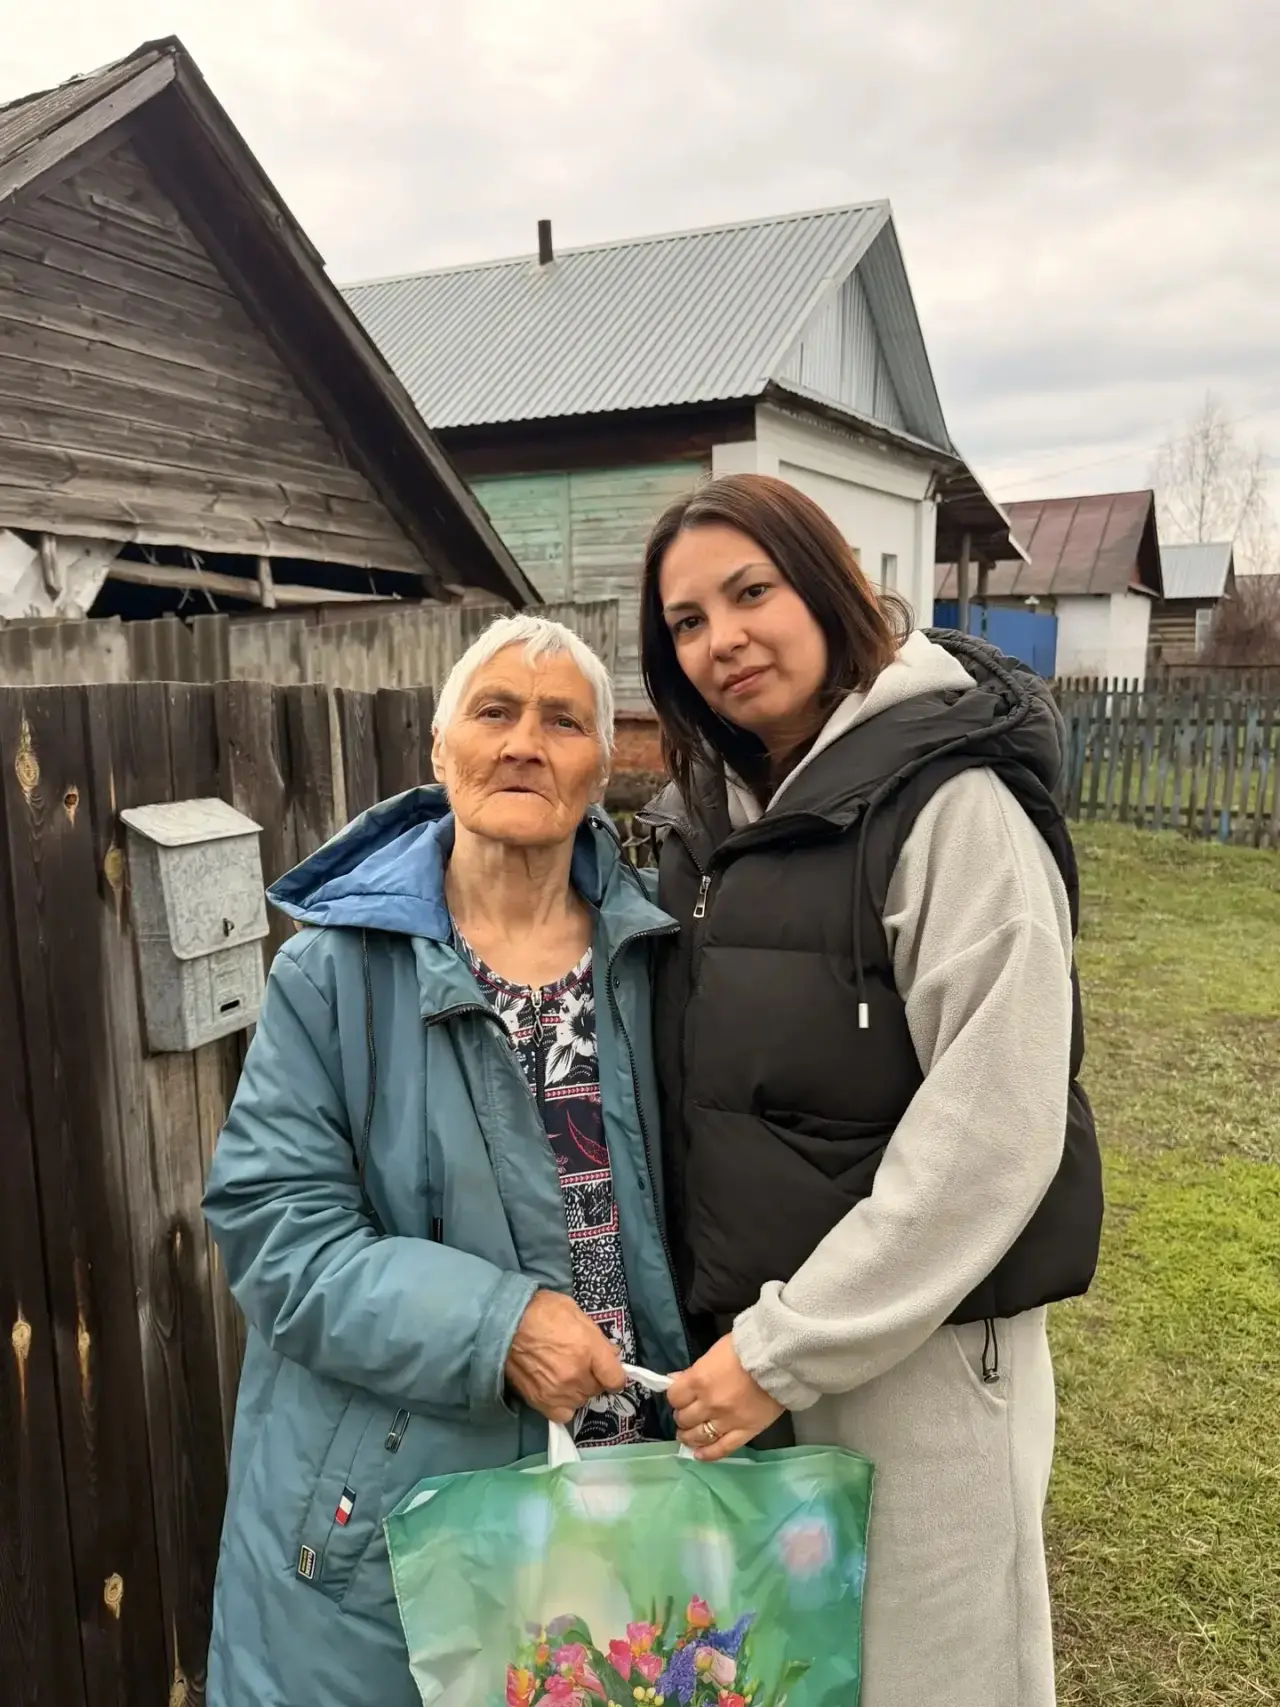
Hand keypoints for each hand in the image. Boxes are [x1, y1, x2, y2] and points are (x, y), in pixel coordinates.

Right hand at [505, 1290, 625, 1423]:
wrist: (505, 1322)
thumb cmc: (541, 1311)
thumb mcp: (575, 1313)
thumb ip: (596, 1336)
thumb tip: (609, 1353)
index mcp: (589, 1349)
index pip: (616, 1379)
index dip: (615, 1376)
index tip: (609, 1372)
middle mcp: (577, 1375)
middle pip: (597, 1390)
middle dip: (592, 1378)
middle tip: (579, 1364)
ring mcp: (558, 1391)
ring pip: (581, 1401)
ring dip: (577, 1390)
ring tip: (564, 1375)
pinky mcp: (541, 1402)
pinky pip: (563, 1414)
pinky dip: (563, 1405)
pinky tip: (557, 1391)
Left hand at [666, 1334, 784, 1460]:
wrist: (779, 1358)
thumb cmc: (744, 1349)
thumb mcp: (714, 1352)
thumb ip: (693, 1370)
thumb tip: (674, 1381)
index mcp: (699, 1380)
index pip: (674, 1397)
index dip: (675, 1398)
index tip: (680, 1397)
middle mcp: (709, 1404)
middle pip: (684, 1418)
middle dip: (682, 1416)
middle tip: (687, 1414)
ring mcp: (727, 1421)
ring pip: (699, 1436)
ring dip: (689, 1436)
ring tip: (688, 1434)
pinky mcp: (745, 1432)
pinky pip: (722, 1448)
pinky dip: (708, 1454)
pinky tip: (699, 1455)